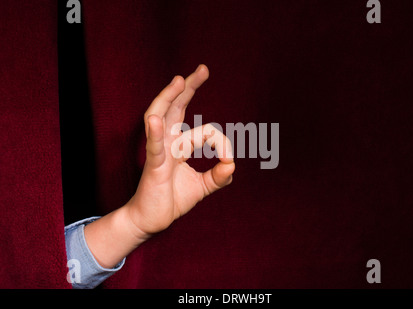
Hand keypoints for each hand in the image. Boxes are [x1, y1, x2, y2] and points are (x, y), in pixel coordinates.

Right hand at [125, 64, 234, 236]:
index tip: (229, 161)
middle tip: (202, 69)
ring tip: (178, 80)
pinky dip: (155, 133)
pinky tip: (155, 118)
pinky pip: (154, 148)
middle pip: (176, 108)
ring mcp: (159, 153)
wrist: (152, 220)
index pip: (206, 131)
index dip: (222, 143)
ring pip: (161, 117)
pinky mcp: (153, 167)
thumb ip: (219, 176)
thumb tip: (232, 165)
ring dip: (169, 97)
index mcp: (179, 145)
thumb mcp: (203, 187)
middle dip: (188, 88)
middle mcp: (168, 143)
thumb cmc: (172, 200)